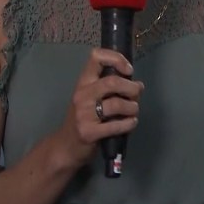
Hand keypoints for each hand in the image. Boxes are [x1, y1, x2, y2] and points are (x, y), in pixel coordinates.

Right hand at [54, 48, 143, 168]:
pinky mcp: (89, 132)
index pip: (96, 57)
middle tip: (137, 94)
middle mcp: (82, 95)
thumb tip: (137, 84)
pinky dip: (129, 123)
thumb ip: (108, 88)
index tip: (128, 70)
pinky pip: (116, 125)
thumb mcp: (89, 98)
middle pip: (112, 82)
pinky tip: (131, 123)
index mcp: (83, 82)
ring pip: (117, 104)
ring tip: (133, 111)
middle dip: (131, 88)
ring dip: (132, 107)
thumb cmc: (82, 119)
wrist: (65, 146)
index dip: (116, 59)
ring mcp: (84, 114)